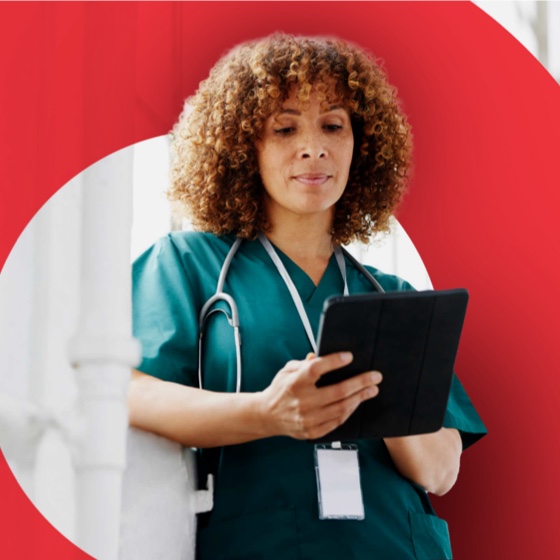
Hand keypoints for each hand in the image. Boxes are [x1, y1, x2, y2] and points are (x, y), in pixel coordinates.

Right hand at [258, 352, 381, 439]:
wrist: (266, 416)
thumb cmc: (280, 389)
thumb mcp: (287, 370)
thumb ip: (305, 363)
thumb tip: (319, 356)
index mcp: (294, 383)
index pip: (317, 369)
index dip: (334, 362)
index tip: (349, 356)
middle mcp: (302, 402)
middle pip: (337, 391)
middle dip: (360, 382)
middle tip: (375, 377)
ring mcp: (308, 419)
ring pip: (341, 408)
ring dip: (360, 398)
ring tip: (371, 390)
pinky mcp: (312, 432)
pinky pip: (337, 421)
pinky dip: (349, 411)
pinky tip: (357, 402)